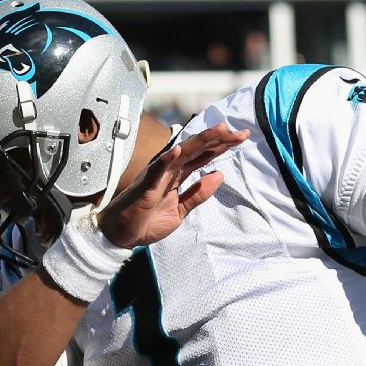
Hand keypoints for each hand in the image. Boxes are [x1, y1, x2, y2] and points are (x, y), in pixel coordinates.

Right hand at [98, 123, 249, 247]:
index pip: (204, 155)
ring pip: (181, 152)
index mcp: (179, 175)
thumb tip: (219, 175)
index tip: (242, 137)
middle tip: (240, 132)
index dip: (222, 145)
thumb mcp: (181, 210)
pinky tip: (177, 150)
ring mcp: (158, 175)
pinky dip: (166, 159)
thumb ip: (198, 194)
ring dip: (199, 141)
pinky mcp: (146, 186)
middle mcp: (170, 170)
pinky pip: (157, 170)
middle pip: (198, 149)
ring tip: (218, 130)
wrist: (123, 235)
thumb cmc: (147, 221)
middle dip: (219, 139)